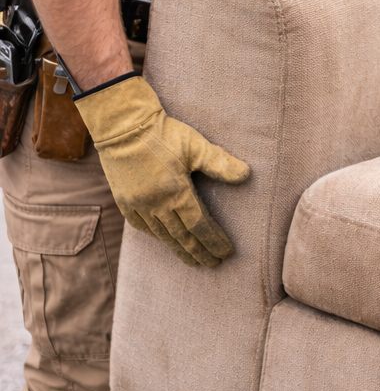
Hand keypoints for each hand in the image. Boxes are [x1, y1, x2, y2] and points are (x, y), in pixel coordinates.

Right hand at [74, 75, 249, 266]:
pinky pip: (143, 228)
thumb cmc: (163, 133)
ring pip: (163, 236)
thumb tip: (246, 175)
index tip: (226, 253)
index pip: (200, 225)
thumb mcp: (196, 145)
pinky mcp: (125, 202)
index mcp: (176, 192)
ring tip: (194, 261)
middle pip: (182, 237)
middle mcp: (156, 205)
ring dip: (180, 250)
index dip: (213, 241)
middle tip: (213, 264)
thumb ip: (220, 163)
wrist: (122, 126)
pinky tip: (166, 241)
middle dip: (199, 252)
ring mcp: (138, 206)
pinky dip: (158, 238)